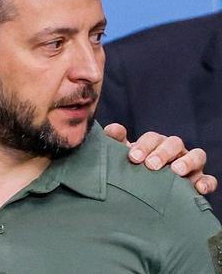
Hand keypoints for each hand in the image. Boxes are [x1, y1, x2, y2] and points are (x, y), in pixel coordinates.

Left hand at [103, 123, 217, 194]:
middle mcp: (174, 151)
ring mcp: (190, 165)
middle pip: (174, 143)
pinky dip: (206, 182)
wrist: (147, 192)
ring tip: (176, 171)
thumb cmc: (135, 169)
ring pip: (196, 155)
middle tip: (151, 165)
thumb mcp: (124, 156)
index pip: (152, 138)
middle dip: (162, 153)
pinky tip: (198, 188)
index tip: (133, 158)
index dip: (144, 146)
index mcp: (155, 143)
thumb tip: (113, 129)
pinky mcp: (200, 181)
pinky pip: (209, 179)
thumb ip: (116, 142)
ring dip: (187, 162)